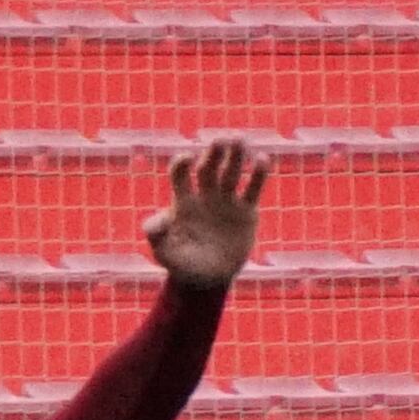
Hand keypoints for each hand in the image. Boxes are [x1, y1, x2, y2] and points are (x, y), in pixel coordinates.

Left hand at [145, 139, 271, 286]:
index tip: (188, 158)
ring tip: (240, 139)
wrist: (208, 280)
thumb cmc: (182, 264)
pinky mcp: (246, 211)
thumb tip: (156, 222)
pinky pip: (253, 189)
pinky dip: (258, 174)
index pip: (180, 174)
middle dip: (213, 153)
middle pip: (208, 167)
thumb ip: (157, 236)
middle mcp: (205, 195)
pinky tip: (262, 159)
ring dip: (235, 156)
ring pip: (231, 172)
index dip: (182, 164)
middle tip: (220, 139)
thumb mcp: (165, 253)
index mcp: (183, 200)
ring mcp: (226, 201)